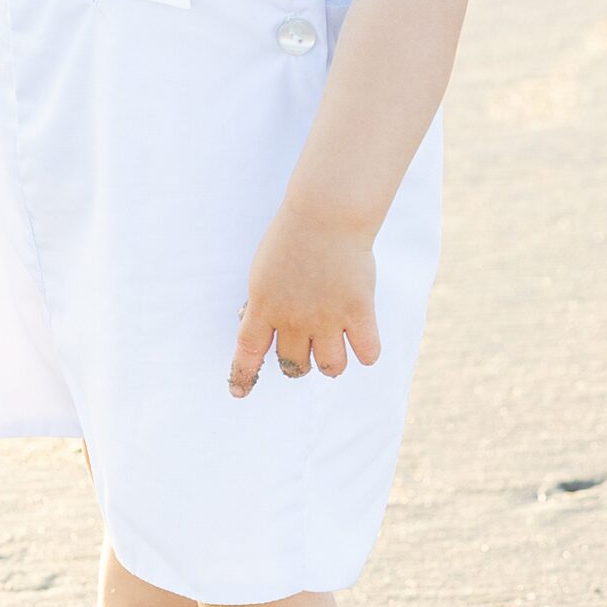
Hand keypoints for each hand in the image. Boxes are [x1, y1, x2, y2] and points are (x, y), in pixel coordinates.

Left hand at [229, 207, 380, 394]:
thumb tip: (261, 328)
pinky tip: (362, 338)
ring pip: (330, 367)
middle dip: (298, 362)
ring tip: (334, 343)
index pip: (248, 352)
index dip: (242, 375)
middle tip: (306, 344)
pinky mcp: (358, 312)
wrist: (326, 213)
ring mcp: (327, 318)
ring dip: (330, 361)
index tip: (239, 392)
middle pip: (293, 365)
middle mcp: (293, 319)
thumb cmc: (292, 236)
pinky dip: (365, 351)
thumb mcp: (263, 270)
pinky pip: (367, 353)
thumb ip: (263, 302)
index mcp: (263, 306)